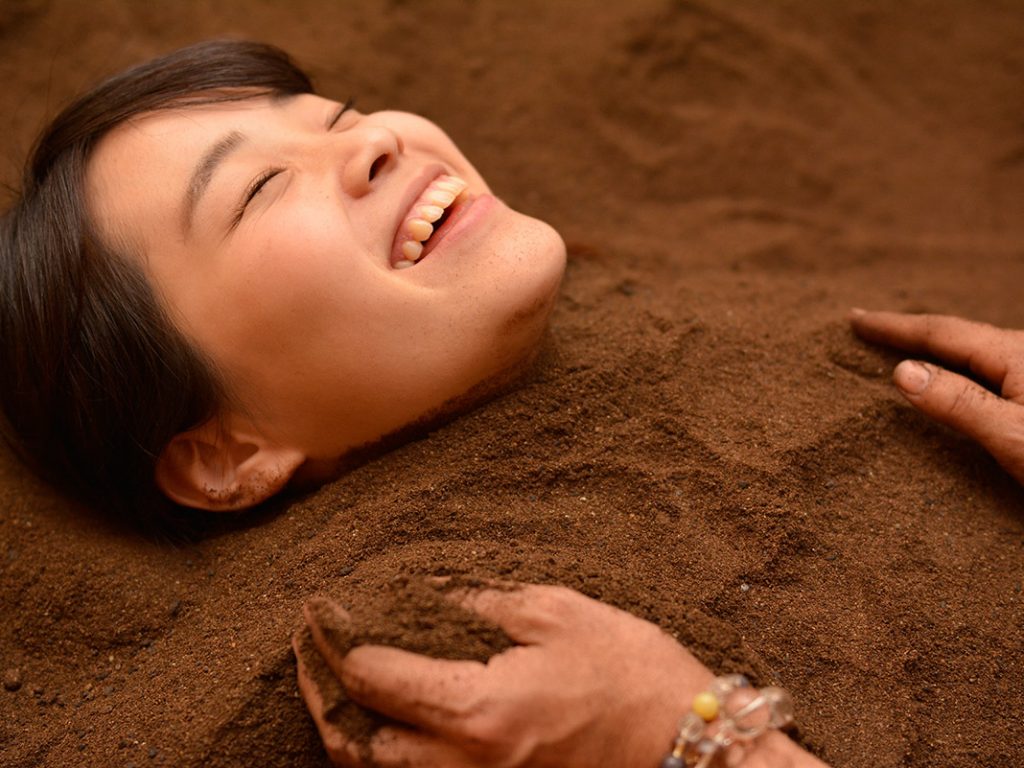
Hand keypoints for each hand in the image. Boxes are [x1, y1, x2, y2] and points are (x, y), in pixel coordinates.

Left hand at [294, 583, 708, 767]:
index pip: (376, 679)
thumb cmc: (628, 671)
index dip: (337, 641)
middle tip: (309, 649)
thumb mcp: (554, 613)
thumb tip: (422, 590)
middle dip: (321, 693)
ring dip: (347, 728)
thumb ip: (477, 602)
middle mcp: (465, 765)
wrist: (682, 743)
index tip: (321, 610)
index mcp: (478, 711)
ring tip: (334, 681)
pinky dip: (386, 750)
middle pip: (356, 744)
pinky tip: (387, 714)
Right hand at [850, 309, 1023, 483]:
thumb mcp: (1012, 434)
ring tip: (902, 349)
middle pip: (957, 336)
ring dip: (934, 351)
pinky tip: (951, 378)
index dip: (895, 326)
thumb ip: (959, 402)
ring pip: (973, 354)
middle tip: (870, 328)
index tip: (855, 319)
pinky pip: (986, 371)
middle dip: (911, 333)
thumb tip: (901, 370)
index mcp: (1016, 353)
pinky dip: (955, 368)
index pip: (941, 332)